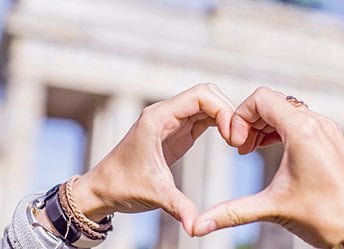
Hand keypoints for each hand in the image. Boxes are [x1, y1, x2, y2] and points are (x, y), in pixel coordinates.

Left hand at [72, 83, 234, 233]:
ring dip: (227, 117)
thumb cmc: (123, 187)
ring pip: (208, 103)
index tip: (231, 138)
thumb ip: (178, 207)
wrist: (103, 189)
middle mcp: (165, 113)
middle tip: (239, 140)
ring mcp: (172, 120)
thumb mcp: (155, 195)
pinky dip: (221, 124)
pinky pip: (205, 117)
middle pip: (208, 94)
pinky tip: (230, 142)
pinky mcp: (178, 131)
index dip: (222, 111)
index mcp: (158, 118)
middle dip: (228, 112)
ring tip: (238, 142)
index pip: (200, 95)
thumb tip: (196, 228)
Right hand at [192, 87, 343, 247]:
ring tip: (253, 151)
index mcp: (303, 131)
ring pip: (288, 110)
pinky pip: (302, 121)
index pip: (261, 98)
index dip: (240, 116)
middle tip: (241, 150)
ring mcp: (328, 130)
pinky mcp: (333, 139)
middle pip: (273, 102)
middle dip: (250, 122)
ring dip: (265, 125)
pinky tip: (272, 151)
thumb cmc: (323, 218)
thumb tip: (197, 227)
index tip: (236, 145)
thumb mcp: (272, 209)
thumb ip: (231, 212)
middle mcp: (317, 123)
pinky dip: (282, 130)